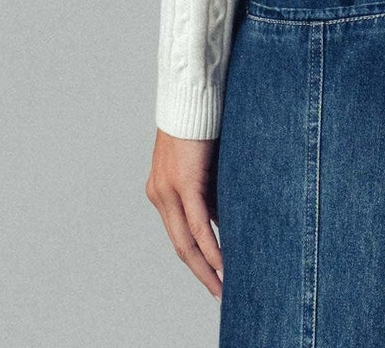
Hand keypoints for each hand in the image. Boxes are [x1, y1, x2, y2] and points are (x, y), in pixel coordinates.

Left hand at [146, 128, 222, 298]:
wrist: (191, 93)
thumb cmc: (202, 121)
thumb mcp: (204, 163)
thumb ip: (210, 190)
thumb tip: (224, 217)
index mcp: (161, 190)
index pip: (179, 232)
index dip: (196, 256)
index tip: (213, 273)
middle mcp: (159, 194)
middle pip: (179, 245)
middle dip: (200, 271)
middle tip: (219, 291)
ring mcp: (168, 191)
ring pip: (187, 240)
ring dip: (206, 266)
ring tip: (223, 285)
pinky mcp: (184, 183)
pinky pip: (198, 224)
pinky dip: (211, 246)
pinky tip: (223, 262)